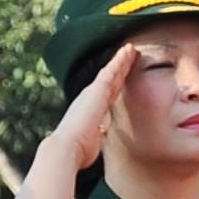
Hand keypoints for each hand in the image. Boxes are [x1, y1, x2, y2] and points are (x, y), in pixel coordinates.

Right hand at [44, 37, 142, 164]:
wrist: (67, 147)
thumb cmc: (77, 150)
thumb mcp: (91, 141)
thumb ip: (96, 137)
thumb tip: (97, 142)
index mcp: (91, 110)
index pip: (106, 95)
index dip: (114, 85)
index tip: (121, 77)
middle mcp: (90, 98)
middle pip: (109, 80)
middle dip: (119, 69)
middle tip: (128, 56)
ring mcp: (94, 92)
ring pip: (111, 71)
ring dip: (121, 59)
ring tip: (131, 49)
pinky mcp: (98, 89)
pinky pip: (112, 70)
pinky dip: (120, 59)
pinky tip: (128, 50)